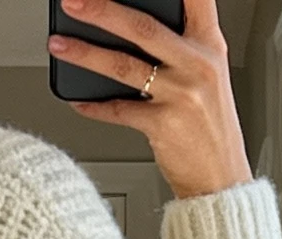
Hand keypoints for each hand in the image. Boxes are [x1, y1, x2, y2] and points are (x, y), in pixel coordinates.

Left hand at [48, 0, 251, 200]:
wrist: (221, 179)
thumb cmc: (210, 127)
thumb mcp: (207, 76)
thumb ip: (181, 46)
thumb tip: (130, 26)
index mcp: (210, 45)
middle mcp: (197, 65)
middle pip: (143, 27)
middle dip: (102, 10)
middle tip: (73, 1)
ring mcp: (181, 95)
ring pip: (124, 66)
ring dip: (85, 54)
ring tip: (60, 44)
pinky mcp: (163, 126)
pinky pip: (119, 110)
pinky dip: (95, 106)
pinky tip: (78, 101)